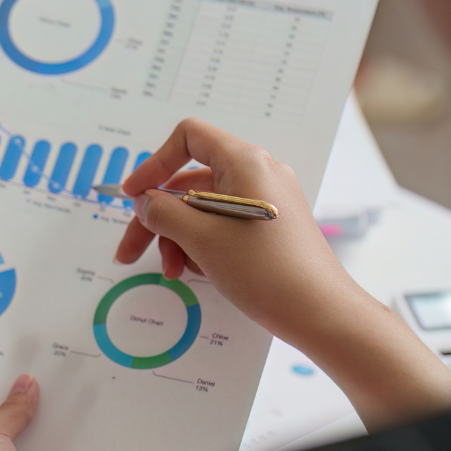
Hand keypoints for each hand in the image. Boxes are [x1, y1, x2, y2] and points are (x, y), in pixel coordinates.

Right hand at [117, 117, 450, 427]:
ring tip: (174, 271)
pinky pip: (222, 225)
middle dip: (157, 218)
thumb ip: (163, 213)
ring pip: (202, 209)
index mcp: (245, 162)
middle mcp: (257, 174)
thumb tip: (145, 203)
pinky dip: (202, 244)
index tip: (131, 196)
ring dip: (178, 238)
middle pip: (189, 182)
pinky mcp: (270, 227)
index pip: (189, 138)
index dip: (153, 163)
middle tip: (129, 253)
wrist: (321, 312)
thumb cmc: (264, 270)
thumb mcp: (201, 238)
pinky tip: (199, 272)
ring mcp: (266, 201)